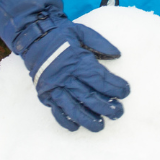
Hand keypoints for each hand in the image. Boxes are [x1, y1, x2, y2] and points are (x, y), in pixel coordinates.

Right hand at [0, 0, 129, 132]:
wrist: (33, 37)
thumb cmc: (61, 34)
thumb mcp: (82, 32)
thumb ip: (100, 43)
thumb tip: (118, 55)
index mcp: (77, 61)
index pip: (100, 78)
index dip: (115, 87)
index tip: (126, 92)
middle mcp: (66, 76)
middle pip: (89, 97)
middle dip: (106, 107)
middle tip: (118, 113)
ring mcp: (54, 87)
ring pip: (73, 108)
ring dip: (87, 119)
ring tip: (100, 126)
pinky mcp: (44, 94)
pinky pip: (55, 111)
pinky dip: (65, 121)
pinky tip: (76, 127)